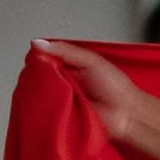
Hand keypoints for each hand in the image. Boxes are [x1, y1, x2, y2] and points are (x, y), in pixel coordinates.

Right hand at [31, 38, 153, 143]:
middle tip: (35, 79)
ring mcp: (61, 101)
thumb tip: (36, 42)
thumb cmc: (115, 87)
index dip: (36, 60)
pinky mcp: (61, 117)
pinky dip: (43, 109)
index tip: (31, 61)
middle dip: (35, 78)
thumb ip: (66, 50)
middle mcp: (62, 83)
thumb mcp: (91, 61)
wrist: (128, 114)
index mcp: (68, 67)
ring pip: (41, 95)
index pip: (44, 61)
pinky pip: (47, 112)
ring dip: (39, 94)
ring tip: (39, 93)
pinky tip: (39, 106)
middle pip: (39, 78)